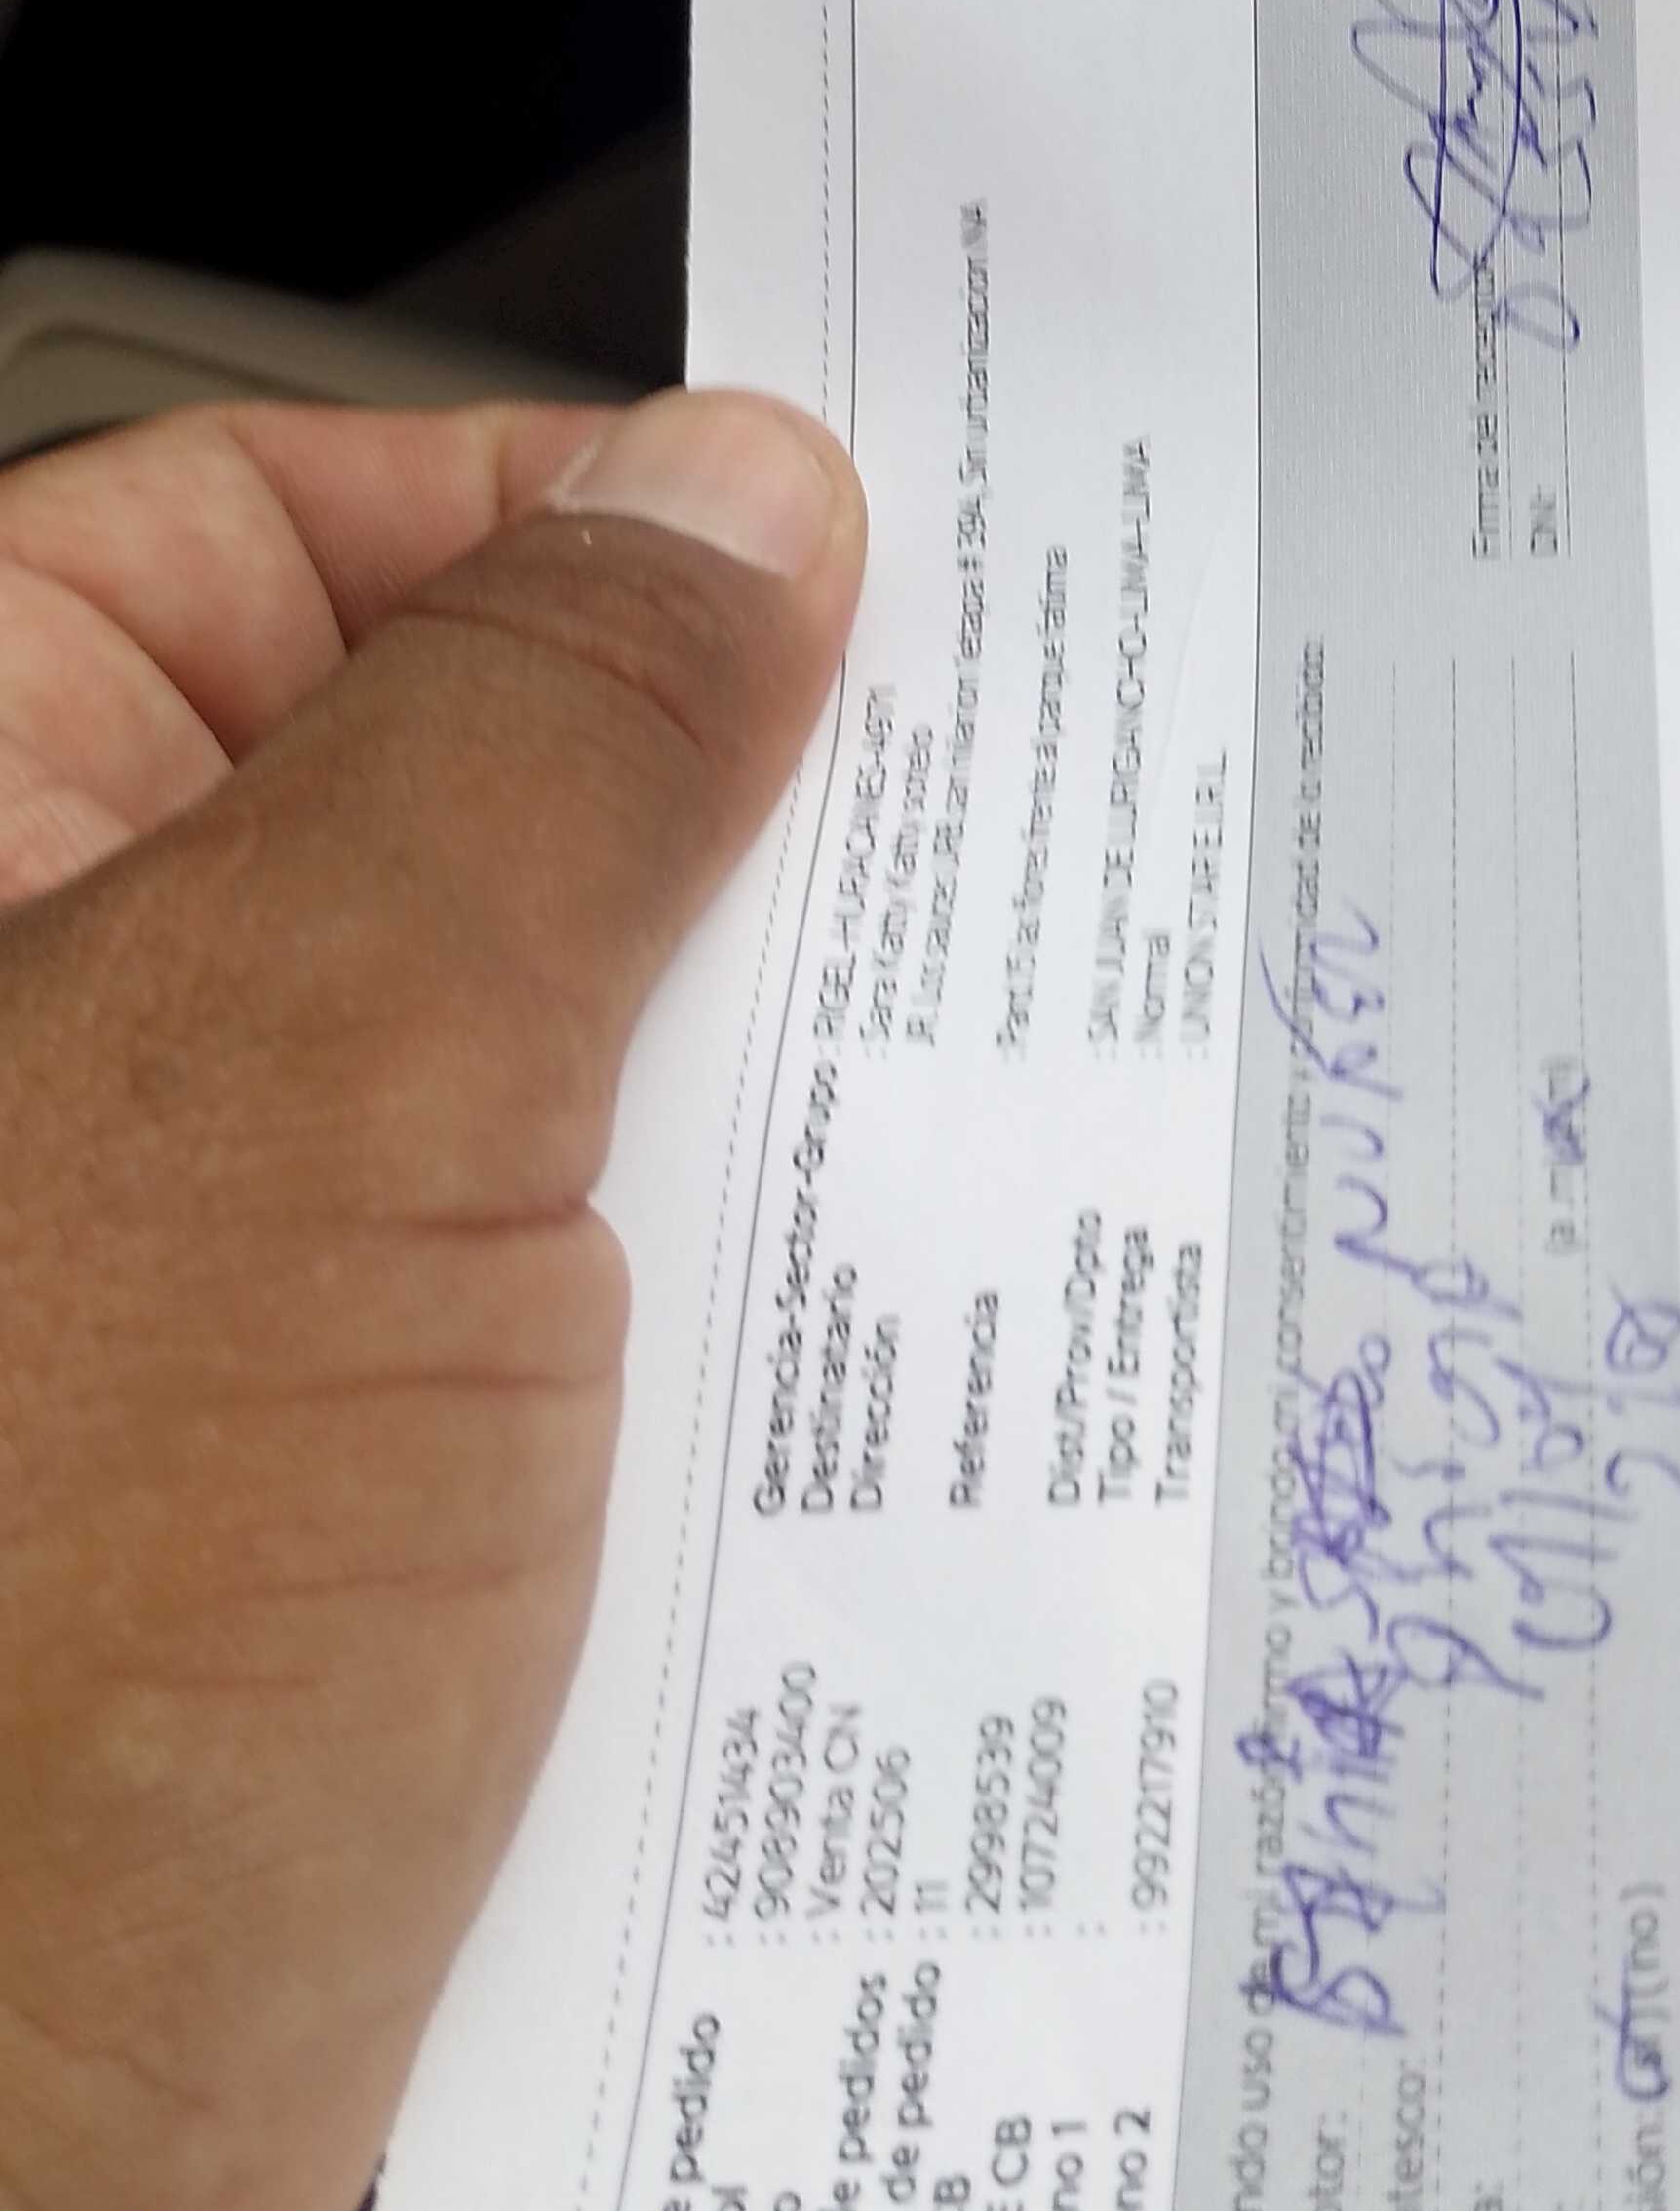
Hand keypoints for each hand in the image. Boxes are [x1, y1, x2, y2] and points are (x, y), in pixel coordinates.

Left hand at [0, 390, 863, 2210]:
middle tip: (1045, 855)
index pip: (278, 549)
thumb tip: (738, 498)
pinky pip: (640, 1390)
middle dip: (766, 863)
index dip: (579, 525)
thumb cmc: (6, 1712)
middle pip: (485, 839)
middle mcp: (94, 1105)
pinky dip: (798, 1378)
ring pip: (595, 1130)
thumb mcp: (309, 1102)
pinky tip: (957, 1398)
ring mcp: (251, 1357)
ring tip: (1036, 1149)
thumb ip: (540, 757)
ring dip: (808, 1147)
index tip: (867, 554)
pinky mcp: (395, 1588)